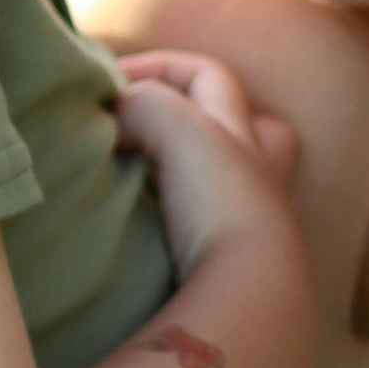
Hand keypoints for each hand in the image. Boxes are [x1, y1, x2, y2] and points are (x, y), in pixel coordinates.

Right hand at [114, 47, 302, 265]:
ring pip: (226, 190)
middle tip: (144, 131)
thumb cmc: (224, 206)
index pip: (209, 76)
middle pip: (249, 130)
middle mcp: (260, 181)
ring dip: (186, 179)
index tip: (108, 87)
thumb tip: (119, 115)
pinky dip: (178, 231)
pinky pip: (205, 241)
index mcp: (248, 139)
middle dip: (202, 120)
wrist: (251, 301)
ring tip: (139, 184)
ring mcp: (253, 232)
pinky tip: (145, 238)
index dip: (161, 66)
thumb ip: (147, 104)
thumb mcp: (182, 131)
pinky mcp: (233, 277)